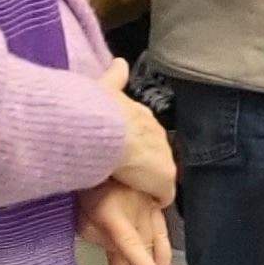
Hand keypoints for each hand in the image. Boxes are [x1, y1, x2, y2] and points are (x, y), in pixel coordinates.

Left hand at [78, 182, 171, 264]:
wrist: (105, 149)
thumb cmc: (86, 181)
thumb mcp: (80, 211)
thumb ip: (93, 233)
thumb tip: (108, 246)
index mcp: (115, 217)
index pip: (132, 248)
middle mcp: (137, 216)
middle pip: (143, 255)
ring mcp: (147, 210)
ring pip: (156, 245)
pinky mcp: (151, 204)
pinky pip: (161, 230)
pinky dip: (163, 249)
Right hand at [102, 62, 173, 202]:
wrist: (110, 131)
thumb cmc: (99, 111)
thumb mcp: (105, 87)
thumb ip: (115, 76)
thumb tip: (120, 62)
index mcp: (141, 114)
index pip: (144, 127)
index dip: (135, 138)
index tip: (125, 146)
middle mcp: (157, 132)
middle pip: (155, 148)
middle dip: (145, 157)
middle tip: (128, 168)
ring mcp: (163, 155)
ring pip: (159, 168)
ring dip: (150, 176)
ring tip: (136, 186)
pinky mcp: (164, 179)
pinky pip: (163, 193)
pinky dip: (156, 197)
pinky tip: (149, 201)